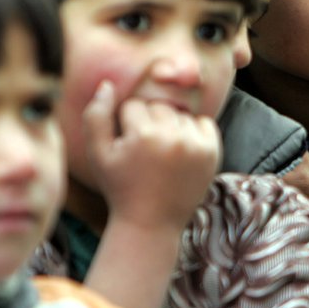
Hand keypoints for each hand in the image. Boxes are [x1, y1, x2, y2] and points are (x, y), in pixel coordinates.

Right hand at [84, 80, 221, 231]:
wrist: (152, 223)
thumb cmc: (120, 187)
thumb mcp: (98, 154)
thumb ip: (95, 115)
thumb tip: (107, 84)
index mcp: (143, 136)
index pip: (134, 105)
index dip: (127, 124)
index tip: (128, 147)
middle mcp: (173, 138)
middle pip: (158, 106)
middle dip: (149, 122)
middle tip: (145, 151)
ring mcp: (196, 145)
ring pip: (180, 114)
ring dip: (171, 126)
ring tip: (162, 154)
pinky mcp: (213, 152)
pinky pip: (203, 123)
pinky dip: (192, 132)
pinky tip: (180, 152)